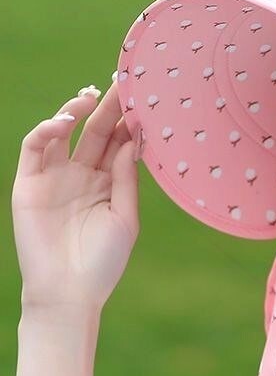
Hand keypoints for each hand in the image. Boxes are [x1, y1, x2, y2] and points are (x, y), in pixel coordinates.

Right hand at [11, 81, 139, 311]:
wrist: (70, 292)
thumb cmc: (103, 260)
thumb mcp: (125, 216)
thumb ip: (126, 178)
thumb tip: (132, 139)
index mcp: (108, 183)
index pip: (118, 143)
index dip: (129, 122)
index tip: (146, 99)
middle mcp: (82, 175)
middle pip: (96, 131)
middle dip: (108, 107)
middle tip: (123, 83)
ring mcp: (54, 177)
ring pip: (63, 132)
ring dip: (75, 110)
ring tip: (92, 95)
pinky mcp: (28, 183)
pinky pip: (34, 148)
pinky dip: (46, 130)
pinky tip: (66, 121)